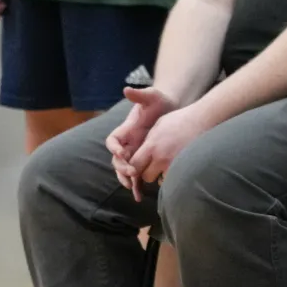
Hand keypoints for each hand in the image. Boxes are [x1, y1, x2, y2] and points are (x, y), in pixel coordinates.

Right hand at [107, 86, 175, 200]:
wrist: (173, 110)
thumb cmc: (160, 102)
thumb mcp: (151, 96)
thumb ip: (140, 95)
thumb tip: (127, 90)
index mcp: (126, 130)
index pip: (113, 141)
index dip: (113, 147)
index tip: (120, 152)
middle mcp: (128, 144)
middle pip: (117, 159)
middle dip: (121, 167)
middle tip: (130, 172)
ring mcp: (136, 153)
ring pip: (125, 170)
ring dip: (127, 180)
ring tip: (133, 188)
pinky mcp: (146, 160)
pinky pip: (138, 176)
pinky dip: (137, 187)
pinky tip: (140, 196)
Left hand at [128, 100, 217, 189]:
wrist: (202, 119)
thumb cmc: (179, 120)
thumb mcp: (158, 125)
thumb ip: (148, 141)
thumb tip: (140, 152)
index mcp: (152, 145)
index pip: (134, 165)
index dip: (134, 167)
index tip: (138, 165)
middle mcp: (161, 157)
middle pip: (146, 177)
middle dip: (147, 173)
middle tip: (153, 166)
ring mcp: (175, 164)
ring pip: (160, 181)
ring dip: (161, 176)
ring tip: (166, 166)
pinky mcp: (187, 168)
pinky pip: (174, 180)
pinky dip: (173, 177)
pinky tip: (176, 168)